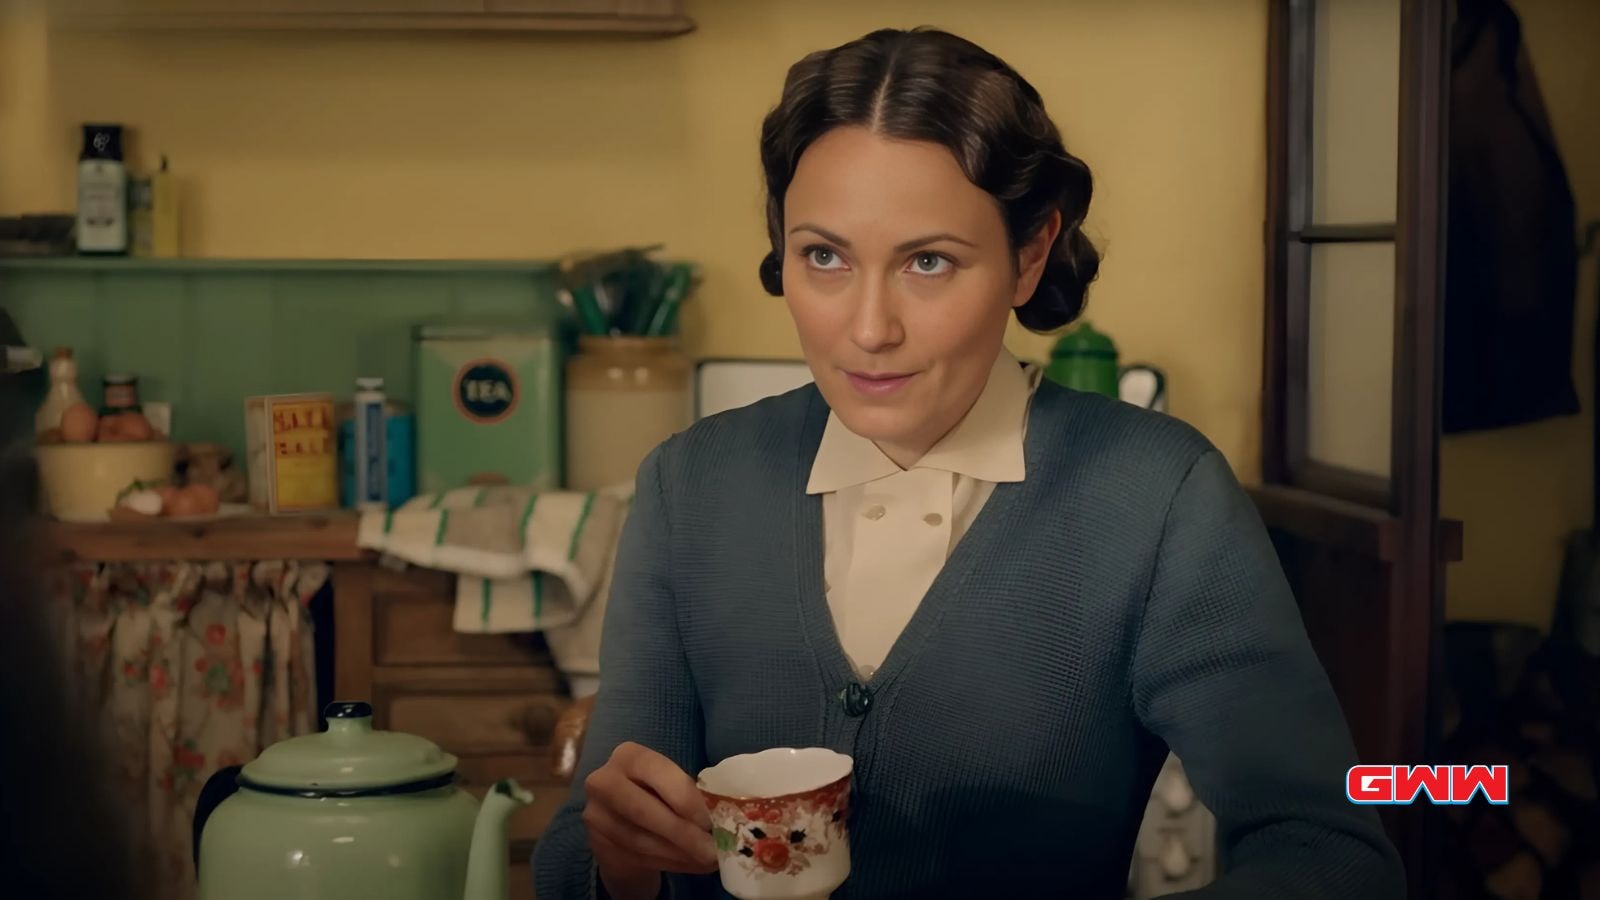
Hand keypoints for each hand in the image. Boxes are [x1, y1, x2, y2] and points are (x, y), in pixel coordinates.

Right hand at [584, 742, 717, 897]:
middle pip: (643, 810)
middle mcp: (604, 782)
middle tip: (712, 849)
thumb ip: (685, 791)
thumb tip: (721, 813)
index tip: (710, 821)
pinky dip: (672, 863)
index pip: (658, 773)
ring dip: (680, 854)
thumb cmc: (655, 794)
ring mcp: (597, 816)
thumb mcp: (666, 782)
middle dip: (683, 833)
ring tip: (708, 860)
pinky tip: (693, 865)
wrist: (619, 821)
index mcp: (628, 756)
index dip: (685, 798)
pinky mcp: (599, 845)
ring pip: (641, 840)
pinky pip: (639, 858)